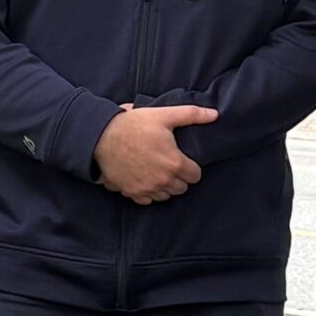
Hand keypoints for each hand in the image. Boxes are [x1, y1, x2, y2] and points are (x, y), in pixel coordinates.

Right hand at [92, 104, 217, 204]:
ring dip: (165, 186)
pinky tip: (143, 178)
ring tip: (156, 170)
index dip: (191, 167)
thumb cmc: (133, 125)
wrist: (101, 137)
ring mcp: (147, 189)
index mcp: (174, 163)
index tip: (182, 159)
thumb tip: (214, 114)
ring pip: (166, 195)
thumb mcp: (163, 115)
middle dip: (179, 177)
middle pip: (182, 188)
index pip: (195, 176)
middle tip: (169, 163)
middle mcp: (163, 180)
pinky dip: (148, 192)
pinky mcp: (133, 193)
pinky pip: (148, 200)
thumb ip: (192, 115)